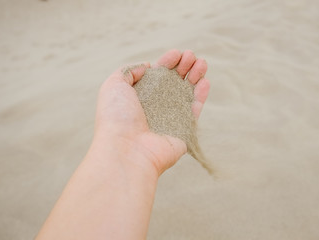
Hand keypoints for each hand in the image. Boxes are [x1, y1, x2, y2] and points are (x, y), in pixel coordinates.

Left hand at [93, 49, 209, 175]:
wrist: (127, 149)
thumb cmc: (117, 117)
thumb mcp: (113, 85)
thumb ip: (128, 70)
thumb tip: (148, 66)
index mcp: (139, 95)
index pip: (158, 74)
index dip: (168, 62)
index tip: (176, 53)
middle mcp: (155, 105)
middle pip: (174, 81)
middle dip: (184, 65)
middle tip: (191, 56)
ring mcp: (170, 117)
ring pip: (187, 92)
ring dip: (196, 76)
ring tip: (202, 62)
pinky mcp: (184, 129)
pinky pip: (195, 109)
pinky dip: (201, 95)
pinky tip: (204, 81)